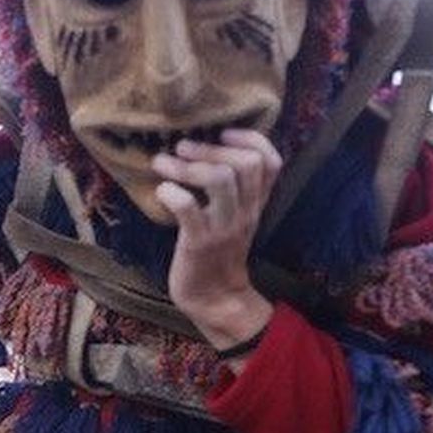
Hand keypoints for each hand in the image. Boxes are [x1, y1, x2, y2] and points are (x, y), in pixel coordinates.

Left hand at [151, 129, 279, 351]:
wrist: (214, 300)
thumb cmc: (215, 252)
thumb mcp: (233, 217)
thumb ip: (231, 190)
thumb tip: (205, 148)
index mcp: (255, 204)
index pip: (272, 162)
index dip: (251, 139)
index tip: (223, 132)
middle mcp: (245, 212)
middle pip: (246, 163)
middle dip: (211, 147)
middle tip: (183, 147)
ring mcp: (223, 227)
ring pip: (220, 179)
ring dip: (187, 165)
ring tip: (164, 163)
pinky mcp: (198, 242)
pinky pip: (188, 207)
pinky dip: (170, 192)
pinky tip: (160, 192)